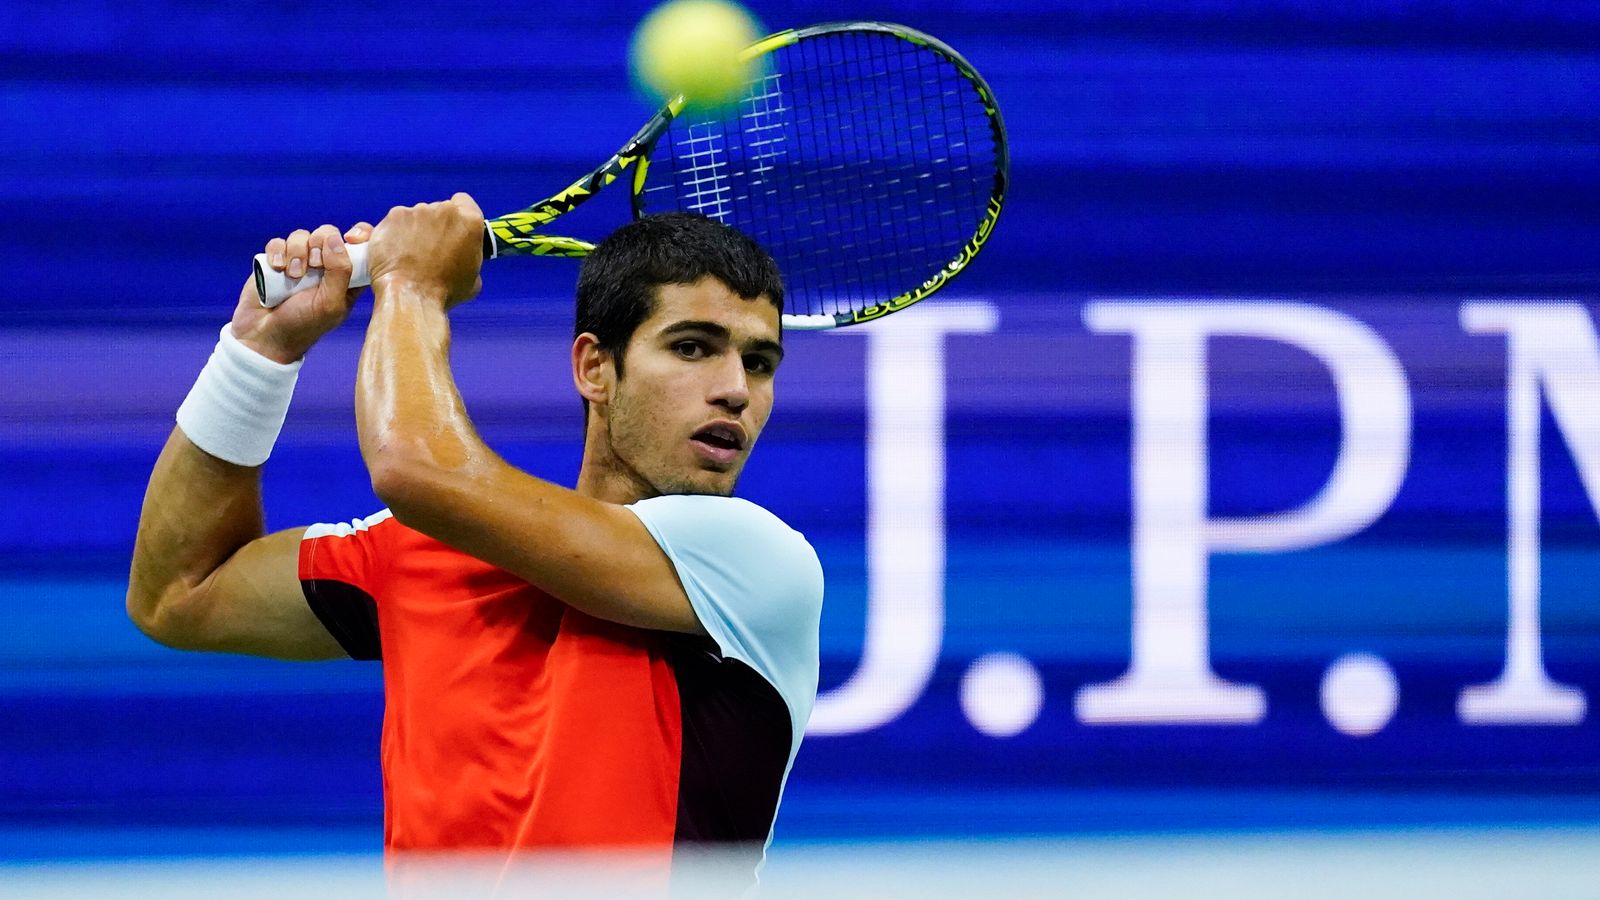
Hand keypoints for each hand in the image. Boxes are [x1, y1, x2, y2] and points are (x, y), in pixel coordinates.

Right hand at [232, 223, 372, 363]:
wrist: (265, 335)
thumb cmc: (304, 324)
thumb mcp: (329, 303)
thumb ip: (340, 271)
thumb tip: (335, 239)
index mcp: (347, 277)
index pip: (361, 245)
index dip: (360, 235)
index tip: (351, 238)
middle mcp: (326, 266)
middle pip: (328, 233)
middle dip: (319, 245)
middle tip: (314, 266)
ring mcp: (301, 261)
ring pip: (302, 235)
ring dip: (297, 252)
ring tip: (293, 275)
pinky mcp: (278, 260)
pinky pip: (279, 242)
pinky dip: (278, 252)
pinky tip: (277, 268)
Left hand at [367, 192, 483, 308]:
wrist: (411, 297)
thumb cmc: (444, 292)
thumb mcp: (473, 278)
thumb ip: (468, 255)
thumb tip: (459, 256)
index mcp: (470, 221)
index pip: (464, 202)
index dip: (458, 214)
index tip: (452, 228)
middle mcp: (445, 210)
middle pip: (439, 209)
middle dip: (435, 225)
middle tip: (430, 250)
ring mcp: (417, 211)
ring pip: (416, 216)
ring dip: (415, 230)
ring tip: (410, 255)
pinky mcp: (394, 217)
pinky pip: (396, 221)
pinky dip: (395, 233)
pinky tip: (396, 252)